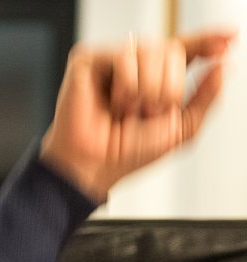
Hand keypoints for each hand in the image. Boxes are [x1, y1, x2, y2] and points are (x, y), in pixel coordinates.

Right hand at [40, 29, 235, 199]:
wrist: (96, 166)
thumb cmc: (127, 155)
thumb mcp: (181, 129)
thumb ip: (207, 97)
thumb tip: (224, 66)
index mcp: (155, 80)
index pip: (185, 50)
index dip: (208, 41)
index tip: (230, 38)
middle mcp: (133, 69)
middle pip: (172, 49)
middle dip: (169, 86)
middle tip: (150, 111)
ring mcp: (110, 62)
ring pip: (151, 49)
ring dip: (148, 88)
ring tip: (128, 110)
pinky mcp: (88, 61)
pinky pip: (125, 55)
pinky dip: (127, 84)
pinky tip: (114, 102)